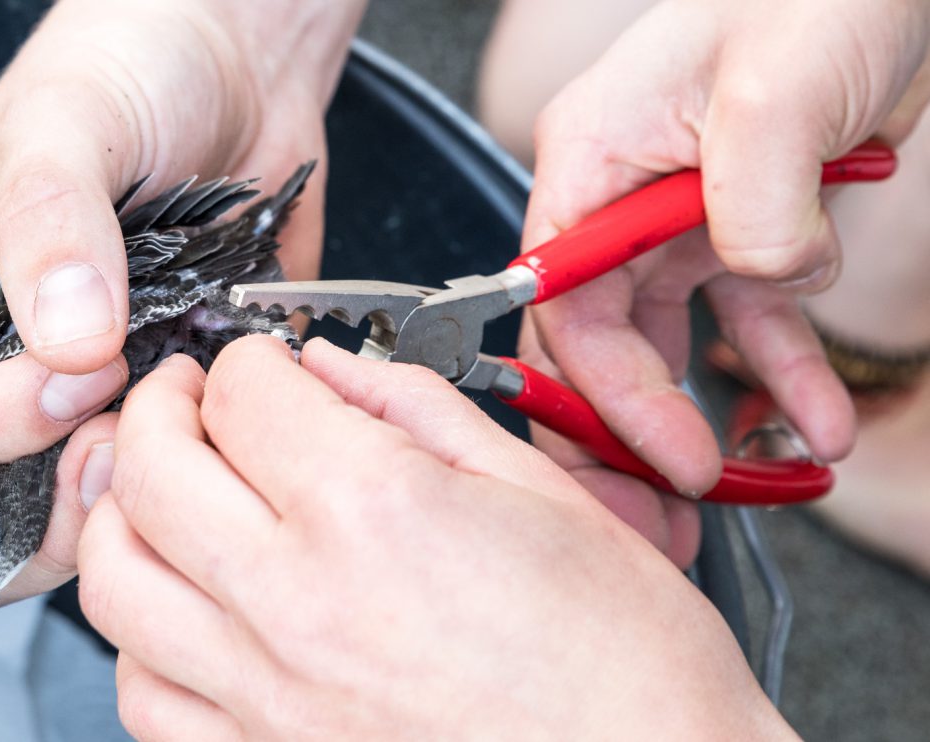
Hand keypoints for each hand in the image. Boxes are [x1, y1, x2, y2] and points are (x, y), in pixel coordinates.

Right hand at [0, 0, 362, 488]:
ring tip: (174, 432)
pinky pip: (150, 481)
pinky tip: (219, 421)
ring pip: (62, 511)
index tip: (70, 379)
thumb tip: (66, 344)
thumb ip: (50, 223)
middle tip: (122, 437)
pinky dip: (183, 477)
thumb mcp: (66, 120)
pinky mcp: (153, 397)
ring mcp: (73, 390)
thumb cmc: (126, 66)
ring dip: (116, 499)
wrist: (235, 63)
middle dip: (46, 494)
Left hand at [77, 336, 793, 739]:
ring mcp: (268, 697)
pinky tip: (186, 609)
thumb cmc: (623, 664)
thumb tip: (330, 368)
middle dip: (156, 408)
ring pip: (116, 582)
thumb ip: (415, 410)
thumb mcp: (538, 491)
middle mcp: (299, 604)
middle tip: (184, 397)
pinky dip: (143, 637)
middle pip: (150, 471)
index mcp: (374, 511)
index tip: (263, 363)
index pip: (244, 394)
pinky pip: (145, 695)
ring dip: (123, 515)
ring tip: (162, 491)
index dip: (248, 358)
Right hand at [512, 0, 929, 525]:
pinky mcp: (739, 224)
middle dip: (638, 427)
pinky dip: (783, 374)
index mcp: (590, 157)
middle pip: (602, 337)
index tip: (665, 455)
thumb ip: (753, 199)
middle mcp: (619, 193)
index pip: (563, 301)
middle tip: (677, 505)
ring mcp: (676, 213)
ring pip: (674, 341)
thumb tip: (756, 279)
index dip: (604, 389)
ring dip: (717, 413)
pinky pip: (750, 318)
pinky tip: (818, 421)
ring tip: (763, 480)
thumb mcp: (778, 87)